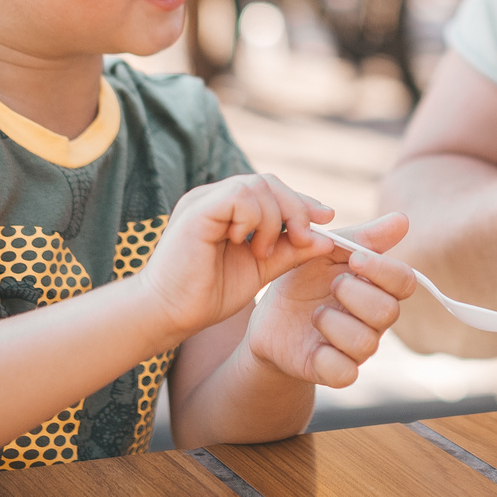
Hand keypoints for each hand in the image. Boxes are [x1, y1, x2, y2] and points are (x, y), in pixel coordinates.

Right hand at [138, 173, 338, 343]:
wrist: (169, 314)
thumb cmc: (208, 294)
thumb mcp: (261, 269)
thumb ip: (290, 251)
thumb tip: (327, 238)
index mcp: (227, 208)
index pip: (272, 189)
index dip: (302, 202)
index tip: (327, 218)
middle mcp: (214, 197)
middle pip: (269, 182)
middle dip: (296, 208)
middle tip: (302, 239)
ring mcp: (203, 199)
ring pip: (257, 185)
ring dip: (272, 219)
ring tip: (261, 251)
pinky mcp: (197, 209)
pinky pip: (239, 195)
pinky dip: (253, 218)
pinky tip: (243, 243)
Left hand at [248, 212, 419, 387]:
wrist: (267, 318)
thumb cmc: (303, 280)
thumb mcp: (325, 251)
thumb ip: (362, 238)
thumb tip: (403, 220)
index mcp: (377, 287)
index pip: (405, 282)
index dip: (384, 270)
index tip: (354, 259)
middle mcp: (373, 320)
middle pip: (388, 312)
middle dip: (355, 294)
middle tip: (331, 284)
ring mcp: (356, 348)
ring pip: (366, 343)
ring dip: (335, 323)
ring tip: (315, 313)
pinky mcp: (334, 371)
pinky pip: (345, 373)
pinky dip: (327, 357)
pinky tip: (313, 344)